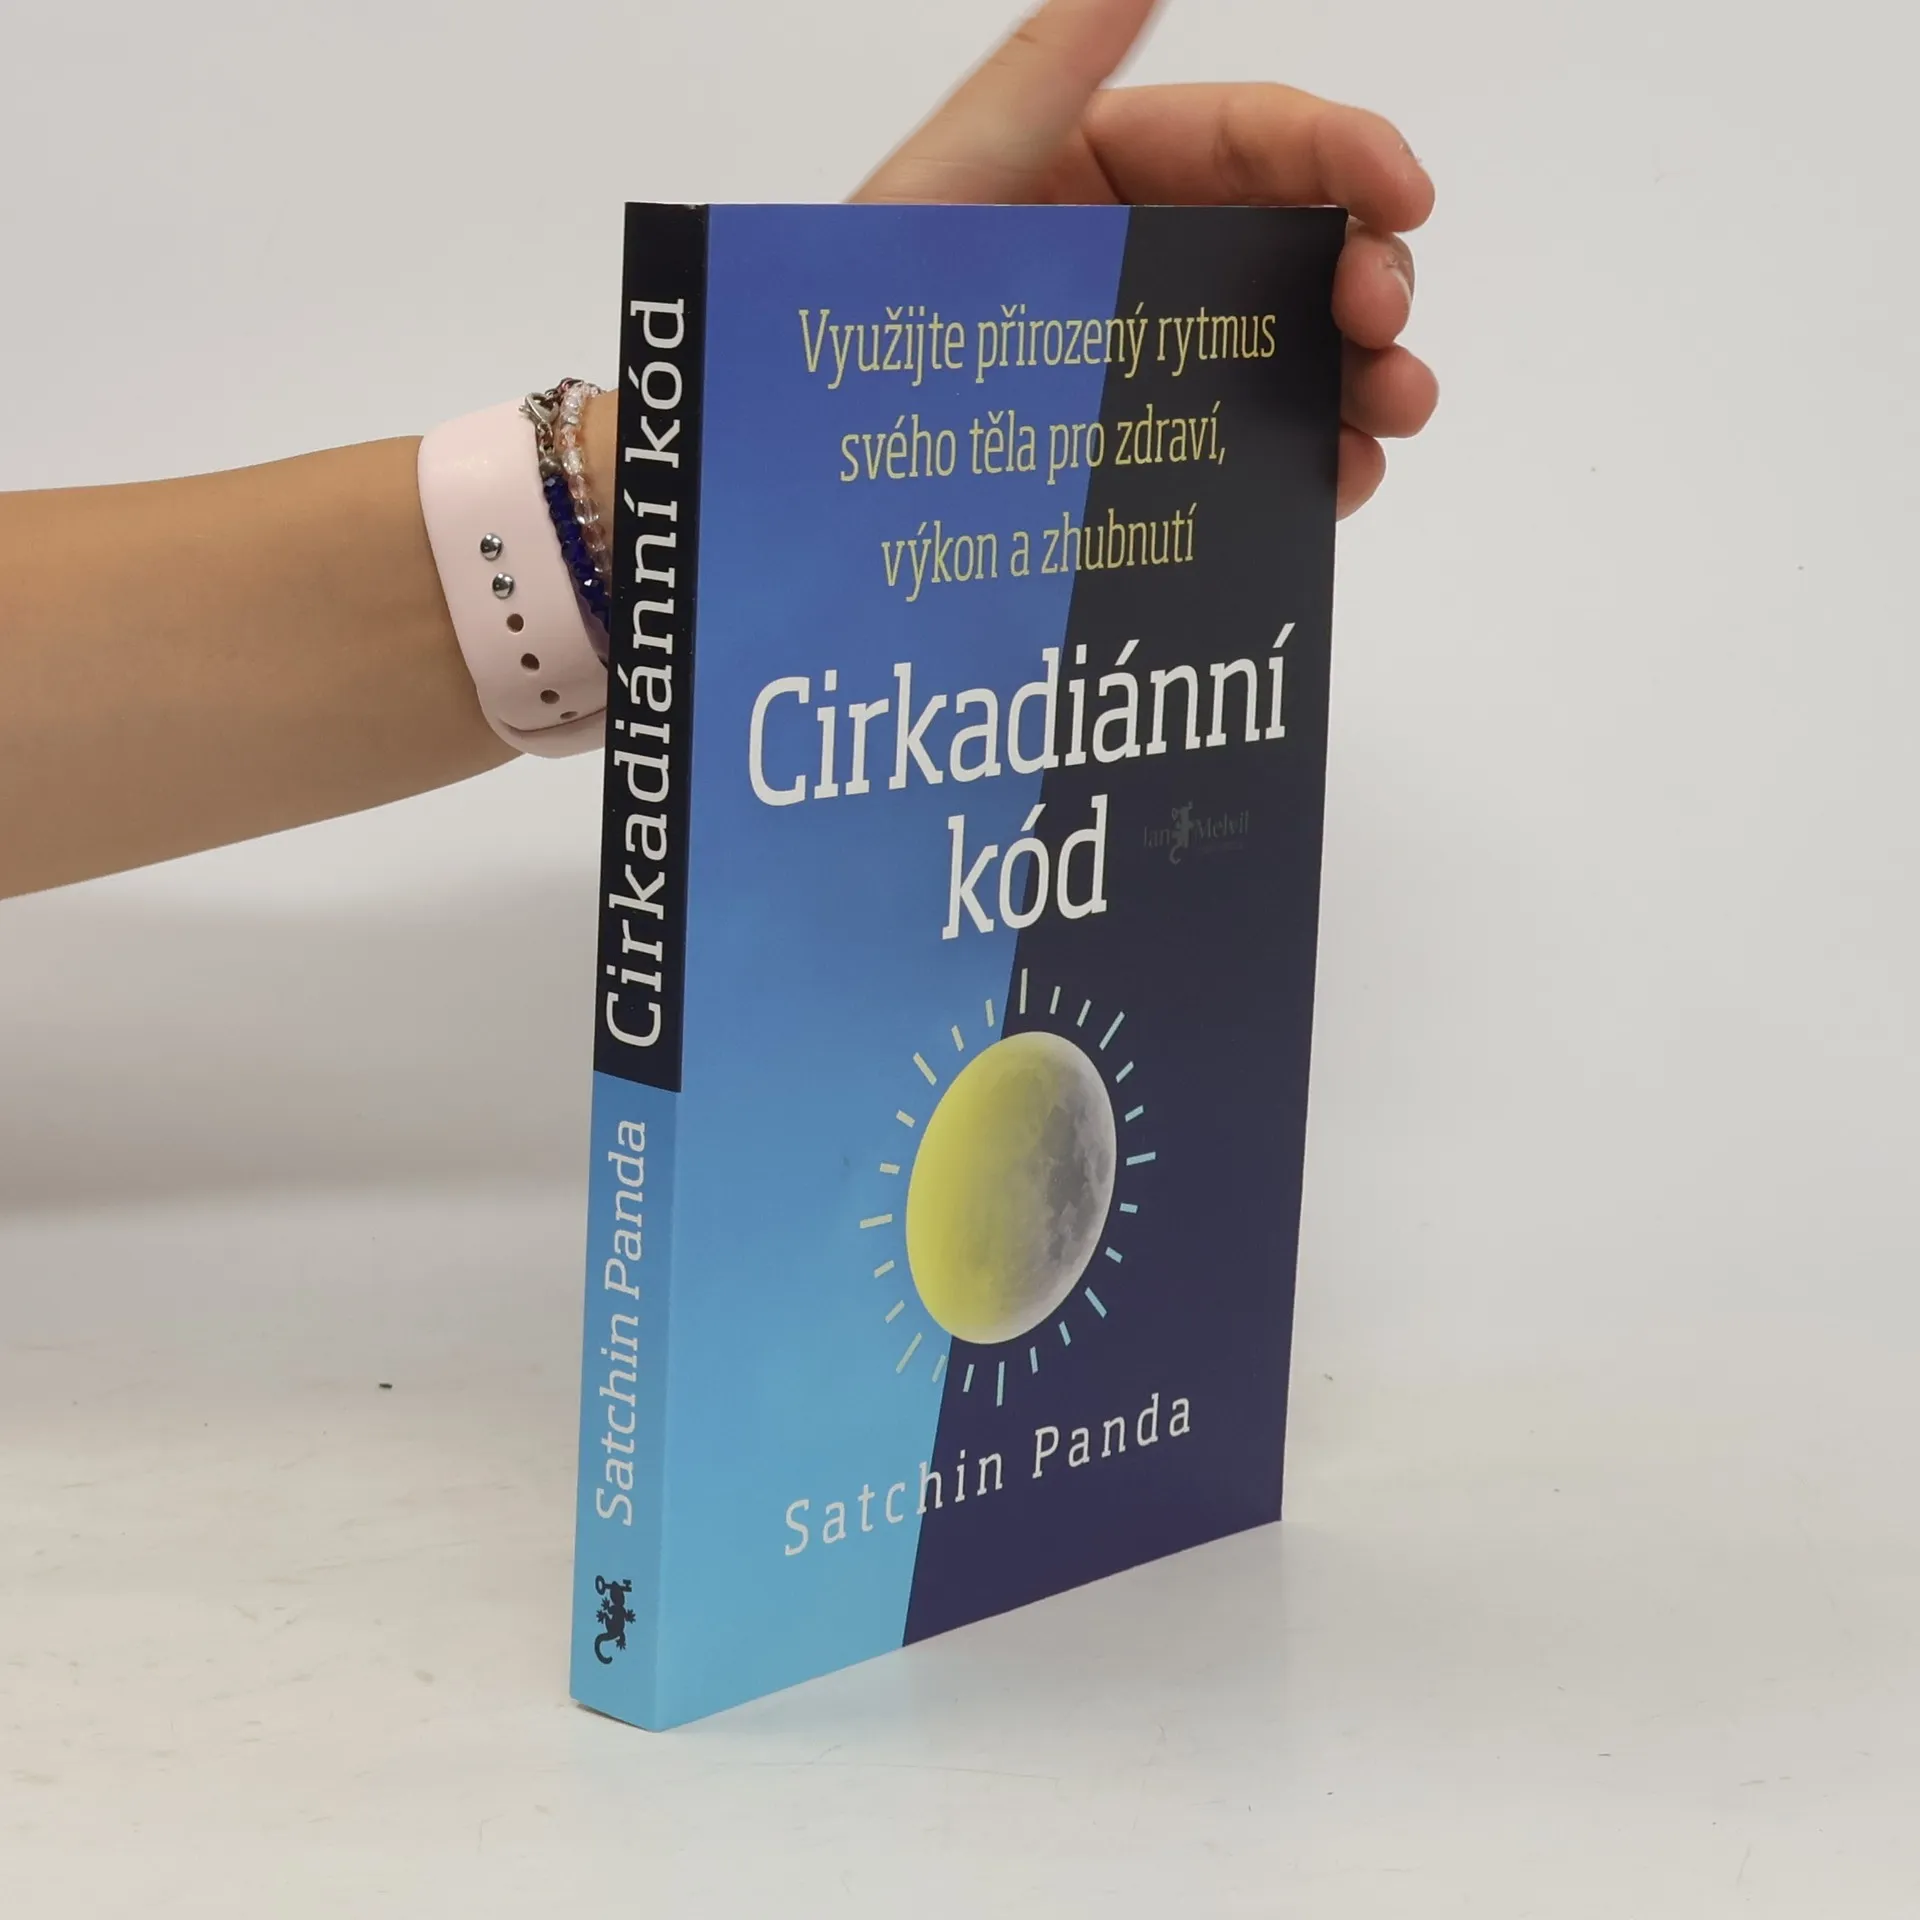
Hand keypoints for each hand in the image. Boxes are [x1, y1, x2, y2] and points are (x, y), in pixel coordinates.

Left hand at [854, 0, 1435, 517]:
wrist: (803, 462)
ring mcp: (1150, 362)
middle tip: (1385, 331)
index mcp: (1109, 170)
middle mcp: (1144, 260)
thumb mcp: (947, 184)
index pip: (1259, 141)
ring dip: (1365, 375)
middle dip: (1370, 276)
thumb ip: (1046, 77)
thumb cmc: (849, 313)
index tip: (1405, 195)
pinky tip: (1338, 475)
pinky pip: (1251, 447)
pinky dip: (1310, 460)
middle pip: (1302, 247)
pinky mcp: (1142, 453)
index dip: (1349, 155)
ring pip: (1294, 351)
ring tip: (1389, 413)